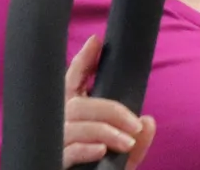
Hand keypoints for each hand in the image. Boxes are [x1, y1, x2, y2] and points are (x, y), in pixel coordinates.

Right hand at [62, 35, 156, 167]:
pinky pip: (67, 148)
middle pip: (79, 101)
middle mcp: (58, 123)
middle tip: (135, 125)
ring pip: (75, 123)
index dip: (83, 60)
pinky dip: (86, 147)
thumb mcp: (123, 159)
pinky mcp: (49, 160)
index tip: (97, 41)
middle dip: (111, 109)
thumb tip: (150, 121)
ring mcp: (52, 141)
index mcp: (73, 115)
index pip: (74, 81)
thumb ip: (138, 144)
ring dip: (105, 129)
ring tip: (127, 142)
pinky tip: (102, 150)